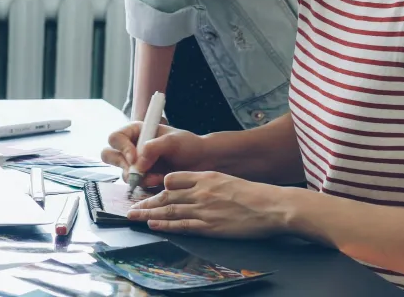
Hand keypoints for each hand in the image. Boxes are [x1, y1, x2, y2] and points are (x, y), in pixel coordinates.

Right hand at [101, 122, 210, 187]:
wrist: (201, 162)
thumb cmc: (189, 145)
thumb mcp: (173, 141)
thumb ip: (153, 148)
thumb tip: (137, 163)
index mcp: (136, 132)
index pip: (116, 138)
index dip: (122, 148)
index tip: (134, 157)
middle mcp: (132, 147)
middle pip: (110, 155)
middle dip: (122, 165)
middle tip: (137, 171)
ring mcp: (136, 164)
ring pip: (123, 173)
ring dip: (138, 178)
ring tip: (157, 177)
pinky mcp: (142, 179)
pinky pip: (135, 185)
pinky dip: (145, 185)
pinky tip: (160, 181)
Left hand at [127, 171, 290, 237]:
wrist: (271, 206)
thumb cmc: (254, 195)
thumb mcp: (228, 179)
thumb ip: (209, 182)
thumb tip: (195, 188)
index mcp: (206, 176)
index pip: (173, 178)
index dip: (158, 186)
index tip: (148, 191)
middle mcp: (201, 190)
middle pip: (166, 195)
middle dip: (146, 201)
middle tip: (131, 206)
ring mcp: (204, 208)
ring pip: (169, 209)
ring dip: (149, 213)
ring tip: (134, 216)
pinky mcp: (209, 225)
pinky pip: (181, 224)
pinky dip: (164, 224)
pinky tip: (153, 224)